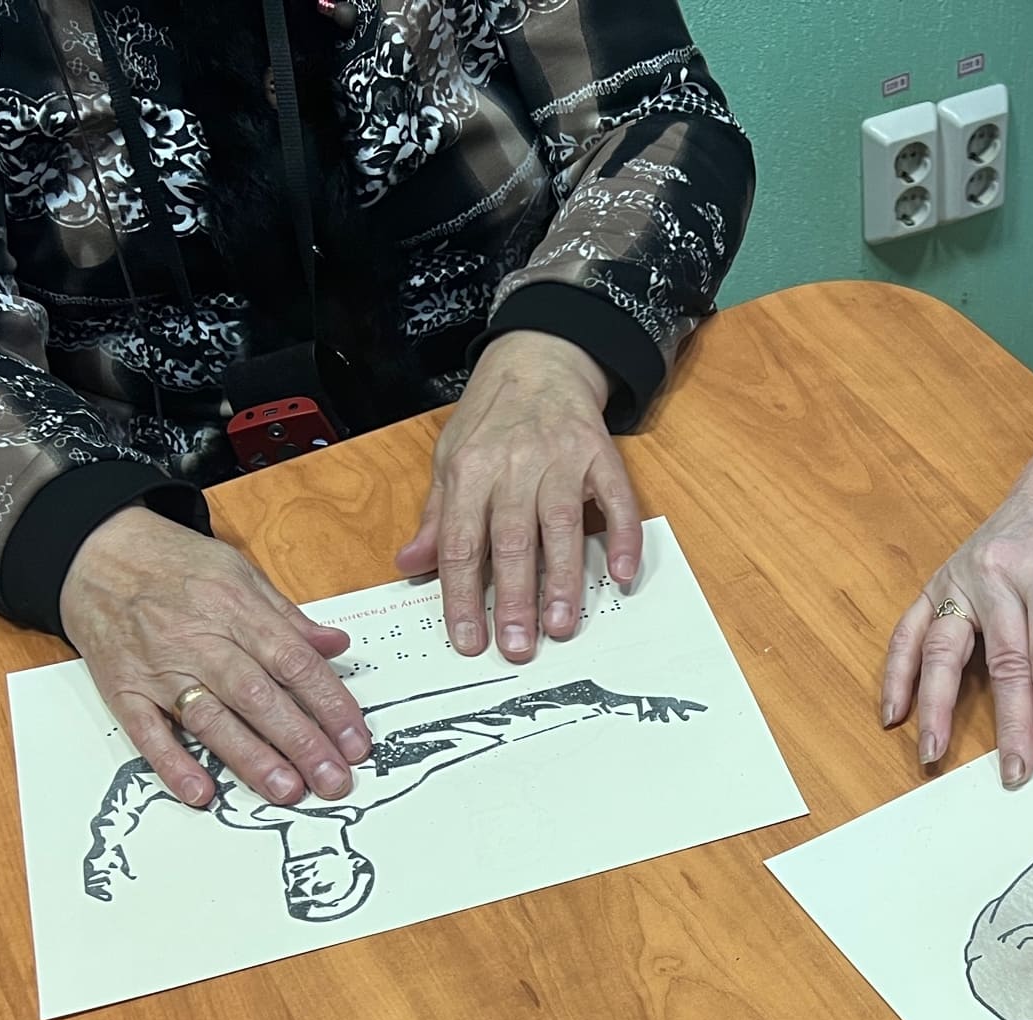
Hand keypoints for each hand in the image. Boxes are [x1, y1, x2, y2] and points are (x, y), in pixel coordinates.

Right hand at [61, 507, 369, 808]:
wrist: (94, 551)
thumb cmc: (173, 563)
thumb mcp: (237, 572)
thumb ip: (288, 617)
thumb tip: (336, 647)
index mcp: (236, 609)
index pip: (294, 663)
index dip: (330, 705)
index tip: (356, 742)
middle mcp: (200, 640)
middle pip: (258, 696)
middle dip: (301, 742)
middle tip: (333, 780)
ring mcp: (159, 667)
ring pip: (210, 718)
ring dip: (250, 758)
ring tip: (286, 791)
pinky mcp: (123, 688)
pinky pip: (146, 731)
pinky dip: (171, 762)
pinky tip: (200, 791)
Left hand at [397, 330, 641, 662]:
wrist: (539, 359)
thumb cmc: (491, 418)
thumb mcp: (449, 460)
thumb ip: (436, 518)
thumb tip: (408, 564)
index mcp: (469, 471)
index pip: (461, 544)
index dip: (463, 596)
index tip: (469, 641)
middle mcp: (514, 464)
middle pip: (511, 541)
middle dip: (513, 599)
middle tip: (518, 647)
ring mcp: (561, 459)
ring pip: (561, 527)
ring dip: (563, 580)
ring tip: (561, 626)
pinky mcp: (601, 455)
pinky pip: (616, 500)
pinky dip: (624, 537)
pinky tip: (623, 575)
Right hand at [881, 462, 1032, 787]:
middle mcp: (999, 573)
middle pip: (1003, 665)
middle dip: (1009, 725)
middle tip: (1012, 773)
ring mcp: (962, 576)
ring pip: (943, 651)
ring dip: (935, 707)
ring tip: (933, 754)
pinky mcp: (938, 581)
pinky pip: (909, 631)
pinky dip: (898, 674)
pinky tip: (894, 712)